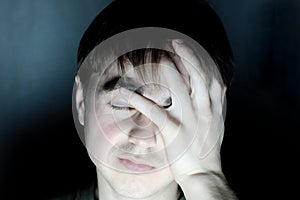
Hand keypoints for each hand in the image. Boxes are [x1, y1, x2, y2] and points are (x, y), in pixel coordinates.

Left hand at [123, 39, 226, 182]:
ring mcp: (190, 120)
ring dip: (166, 69)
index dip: (202, 59)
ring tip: (156, 57)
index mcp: (215, 109)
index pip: (212, 76)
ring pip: (179, 86)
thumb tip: (219, 88)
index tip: (190, 49)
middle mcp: (204, 110)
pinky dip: (139, 100)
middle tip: (175, 42)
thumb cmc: (208, 152)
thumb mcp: (217, 126)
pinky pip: (154, 111)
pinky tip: (127, 93)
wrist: (204, 174)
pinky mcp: (173, 131)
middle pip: (198, 74)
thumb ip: (217, 106)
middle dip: (187, 54)